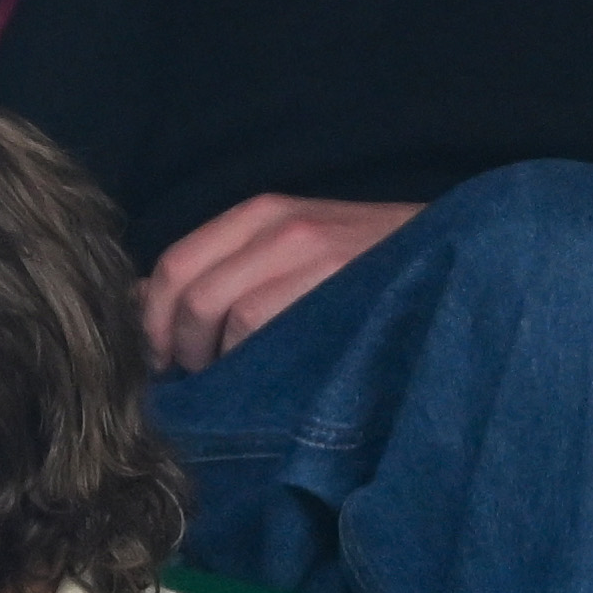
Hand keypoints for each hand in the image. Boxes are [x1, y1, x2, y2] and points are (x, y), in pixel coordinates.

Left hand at [141, 195, 420, 373]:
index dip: (154, 322)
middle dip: (180, 348)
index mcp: (260, 215)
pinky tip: (272, 374)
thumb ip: (218, 274)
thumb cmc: (363, 274)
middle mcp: (280, 224)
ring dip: (217, 359)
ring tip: (243, 375)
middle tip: (201, 378)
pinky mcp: (334, 278)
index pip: (172, 267)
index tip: (163, 361)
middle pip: (187, 295)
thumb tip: (132, 303)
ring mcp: (309, 248)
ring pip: (218, 314)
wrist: (460, 257)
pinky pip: (257, 325)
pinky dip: (251, 359)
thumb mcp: (287, 258)